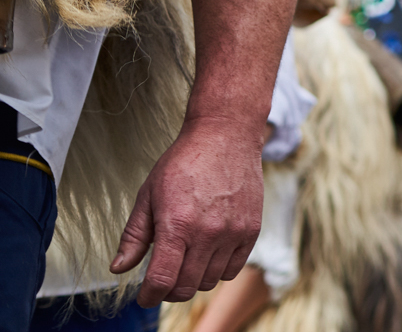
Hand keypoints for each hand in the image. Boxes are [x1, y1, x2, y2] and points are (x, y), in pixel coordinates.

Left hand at [111, 117, 265, 306]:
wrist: (226, 136)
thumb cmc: (184, 162)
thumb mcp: (148, 195)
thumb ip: (134, 236)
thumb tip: (119, 268)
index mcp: (177, 225)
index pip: (161, 280)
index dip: (148, 296)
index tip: (144, 296)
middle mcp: (208, 232)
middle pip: (186, 287)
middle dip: (168, 290)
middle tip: (163, 279)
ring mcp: (233, 232)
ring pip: (209, 281)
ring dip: (193, 279)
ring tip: (185, 262)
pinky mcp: (251, 229)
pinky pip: (233, 269)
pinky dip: (217, 270)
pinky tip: (207, 255)